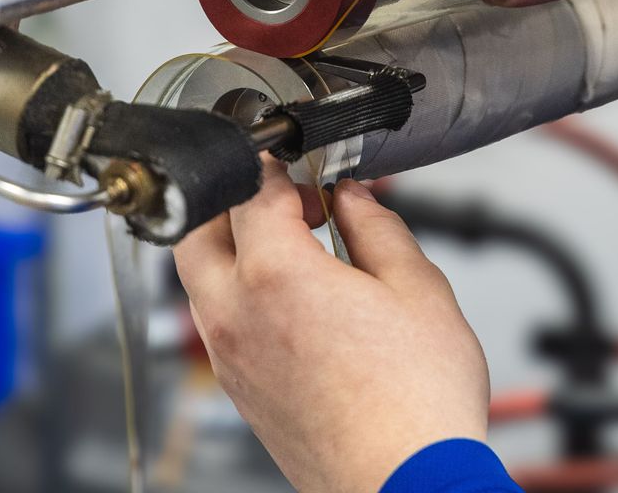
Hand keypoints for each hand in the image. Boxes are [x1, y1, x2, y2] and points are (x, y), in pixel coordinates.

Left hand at [174, 167, 488, 491]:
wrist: (404, 484)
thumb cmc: (417, 402)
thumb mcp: (418, 289)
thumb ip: (378, 229)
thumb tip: (355, 199)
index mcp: (276, 275)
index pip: (251, 188)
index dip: (278, 161)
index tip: (302, 157)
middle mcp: (235, 314)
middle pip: (199, 229)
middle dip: (238, 199)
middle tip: (294, 199)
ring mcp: (229, 357)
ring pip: (200, 278)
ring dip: (236, 246)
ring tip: (301, 247)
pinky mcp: (239, 390)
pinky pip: (217, 320)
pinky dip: (242, 291)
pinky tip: (301, 298)